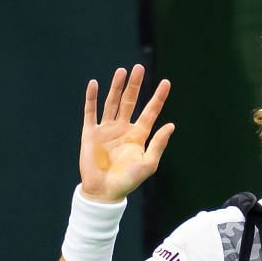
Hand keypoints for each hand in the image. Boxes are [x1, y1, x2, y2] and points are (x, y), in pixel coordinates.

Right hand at [80, 64, 173, 203]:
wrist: (104, 192)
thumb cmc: (128, 181)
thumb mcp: (148, 163)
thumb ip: (158, 144)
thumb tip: (171, 125)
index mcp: (138, 135)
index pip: (150, 111)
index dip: (158, 97)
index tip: (166, 83)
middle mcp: (122, 128)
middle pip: (129, 101)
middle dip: (134, 85)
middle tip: (138, 68)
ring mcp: (106, 130)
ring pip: (112, 103)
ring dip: (116, 87)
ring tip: (121, 71)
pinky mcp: (91, 133)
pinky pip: (90, 112)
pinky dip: (91, 98)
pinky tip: (94, 84)